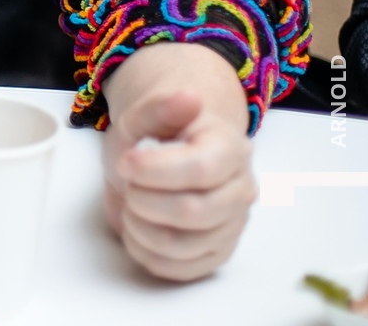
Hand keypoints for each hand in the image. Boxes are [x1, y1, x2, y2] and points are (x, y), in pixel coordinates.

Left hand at [101, 42, 255, 280]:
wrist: (164, 154)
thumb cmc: (155, 135)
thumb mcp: (144, 114)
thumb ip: (161, 107)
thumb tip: (190, 97)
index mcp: (229, 148)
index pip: (202, 169)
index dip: (155, 170)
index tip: (126, 162)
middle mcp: (241, 190)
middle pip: (195, 212)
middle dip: (145, 200)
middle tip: (127, 185)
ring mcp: (232, 225)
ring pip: (187, 245)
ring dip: (142, 228)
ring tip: (130, 205)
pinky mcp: (216, 252)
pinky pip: (184, 269)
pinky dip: (148, 253)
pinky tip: (137, 230)